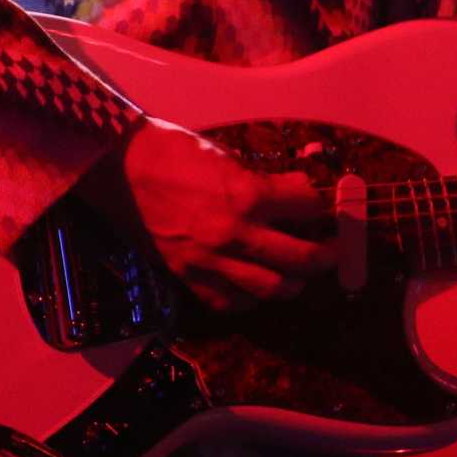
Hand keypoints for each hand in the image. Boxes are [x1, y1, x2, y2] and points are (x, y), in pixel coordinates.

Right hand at [83, 120, 330, 310]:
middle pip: (302, 257)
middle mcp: (234, 232)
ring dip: (293, 284)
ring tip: (299, 276)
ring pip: (271, 289)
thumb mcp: (228, 159)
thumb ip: (263, 182)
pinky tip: (254, 287)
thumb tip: (295, 193)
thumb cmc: (174, 153)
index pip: (307, 207)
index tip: (325, 207)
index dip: (321, 205)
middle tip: (334, 252)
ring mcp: (210, 259)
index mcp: (247, 195)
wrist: (122, 167)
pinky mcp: (188, 276)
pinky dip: (247, 299)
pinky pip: (229, 303)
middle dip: (326, 255)